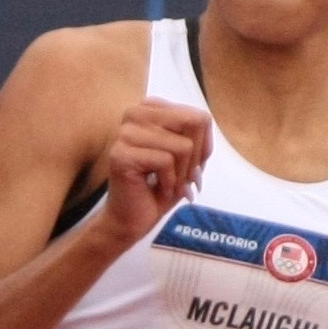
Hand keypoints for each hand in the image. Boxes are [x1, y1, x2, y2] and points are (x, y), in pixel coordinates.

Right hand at [99, 100, 211, 244]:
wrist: (131, 219)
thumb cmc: (158, 188)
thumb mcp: (186, 159)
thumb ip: (197, 137)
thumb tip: (205, 124)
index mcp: (151, 109)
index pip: (198, 116)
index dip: (204, 147)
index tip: (192, 166)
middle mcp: (135, 114)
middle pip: (192, 124)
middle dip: (196, 159)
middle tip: (184, 179)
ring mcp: (126, 133)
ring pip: (182, 146)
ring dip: (183, 175)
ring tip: (171, 186)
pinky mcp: (122, 154)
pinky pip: (166, 162)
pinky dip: (170, 182)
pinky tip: (160, 189)